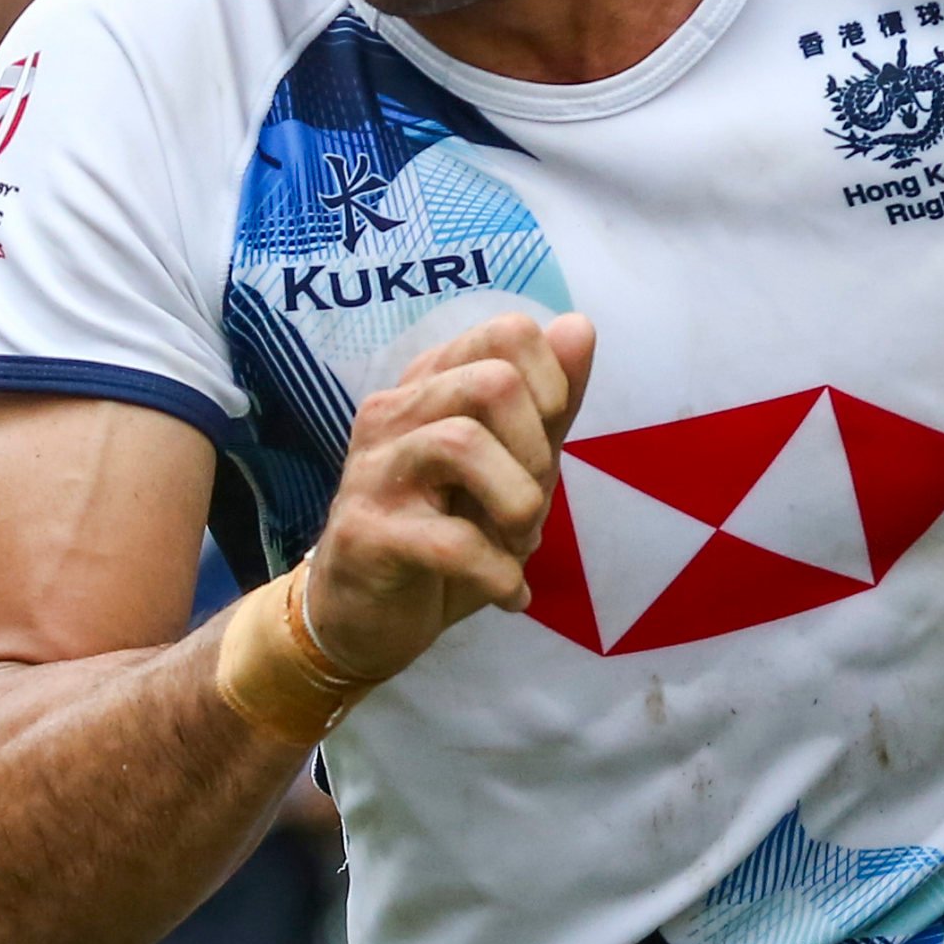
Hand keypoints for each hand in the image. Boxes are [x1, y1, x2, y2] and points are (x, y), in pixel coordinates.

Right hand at [304, 310, 597, 682]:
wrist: (364, 618)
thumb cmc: (447, 532)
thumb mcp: (514, 465)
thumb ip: (547, 402)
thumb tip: (579, 325)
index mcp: (431, 384)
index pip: (507, 333)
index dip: (553, 386)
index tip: (545, 445)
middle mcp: (394, 412)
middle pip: (492, 382)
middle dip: (535, 451)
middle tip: (529, 504)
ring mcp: (373, 469)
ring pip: (463, 443)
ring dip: (517, 506)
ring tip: (516, 544)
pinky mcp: (365, 532)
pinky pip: (451, 539)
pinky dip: (499, 573)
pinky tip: (507, 593)